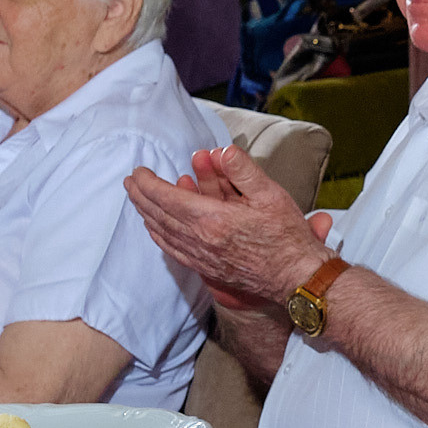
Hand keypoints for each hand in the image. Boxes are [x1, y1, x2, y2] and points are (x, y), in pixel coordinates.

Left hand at [126, 145, 328, 310]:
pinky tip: (156, 229)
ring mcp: (201, 257)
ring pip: (162, 233)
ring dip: (146, 214)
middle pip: (158, 215)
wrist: (296, 277)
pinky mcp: (206, 269)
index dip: (149, 183)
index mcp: (213, 220)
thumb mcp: (270, 194)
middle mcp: (200, 240)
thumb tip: (221, 151)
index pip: (167, 198)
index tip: (139, 171)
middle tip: (130, 181)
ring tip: (138, 199)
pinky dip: (159, 235)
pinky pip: (172, 250)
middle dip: (140, 196)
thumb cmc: (287, 237)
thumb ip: (242, 170)